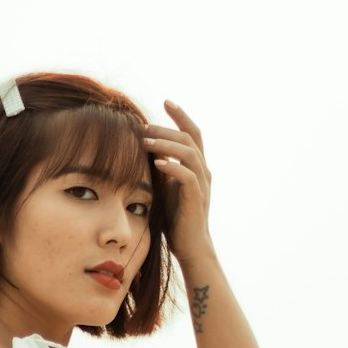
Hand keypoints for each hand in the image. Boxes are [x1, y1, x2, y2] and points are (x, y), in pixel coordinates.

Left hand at [142, 100, 214, 267]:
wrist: (190, 246)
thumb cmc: (176, 219)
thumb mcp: (165, 187)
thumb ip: (161, 168)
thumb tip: (145, 149)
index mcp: (196, 166)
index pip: (192, 132)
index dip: (181, 115)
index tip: (166, 101)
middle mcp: (203, 171)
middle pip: (190, 137)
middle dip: (167, 127)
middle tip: (144, 126)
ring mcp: (202, 184)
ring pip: (189, 153)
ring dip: (166, 144)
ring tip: (145, 142)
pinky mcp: (196, 198)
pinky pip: (187, 176)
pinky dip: (173, 167)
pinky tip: (157, 163)